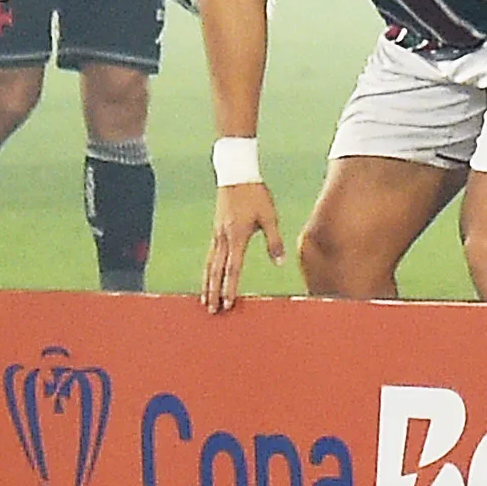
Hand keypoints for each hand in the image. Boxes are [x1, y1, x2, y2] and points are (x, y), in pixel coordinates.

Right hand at [204, 181, 285, 312]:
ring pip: (209, 264)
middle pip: (216, 271)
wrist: (236, 174)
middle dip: (214, 292)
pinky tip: (209, 277)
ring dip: (207, 284)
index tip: (228, 304)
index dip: (230, 288)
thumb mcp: (270, 216)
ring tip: (205, 300)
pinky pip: (210, 255)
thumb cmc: (256, 195)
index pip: (232, 269)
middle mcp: (223, 238)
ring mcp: (217, 234)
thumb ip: (274, 241)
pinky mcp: (216, 230)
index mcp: (237, 237)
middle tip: (213, 311)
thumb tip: (281, 263)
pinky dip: (208, 270)